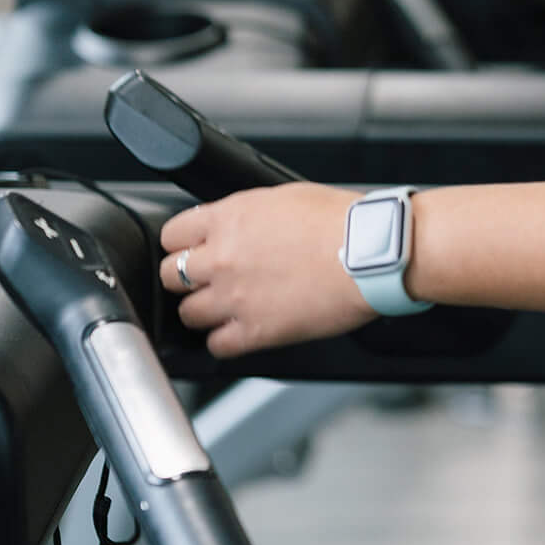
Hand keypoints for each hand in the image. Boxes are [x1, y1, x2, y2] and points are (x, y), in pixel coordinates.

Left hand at [160, 183, 375, 358]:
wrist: (372, 252)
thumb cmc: (342, 221)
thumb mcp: (284, 198)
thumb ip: (248, 215)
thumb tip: (237, 225)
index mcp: (229, 219)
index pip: (173, 234)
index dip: (183, 244)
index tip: (193, 250)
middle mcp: (222, 258)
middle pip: (172, 275)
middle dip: (187, 278)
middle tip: (209, 280)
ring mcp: (235, 297)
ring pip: (187, 314)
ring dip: (203, 311)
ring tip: (225, 308)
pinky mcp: (257, 331)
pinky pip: (217, 346)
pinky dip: (224, 341)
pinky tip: (238, 333)